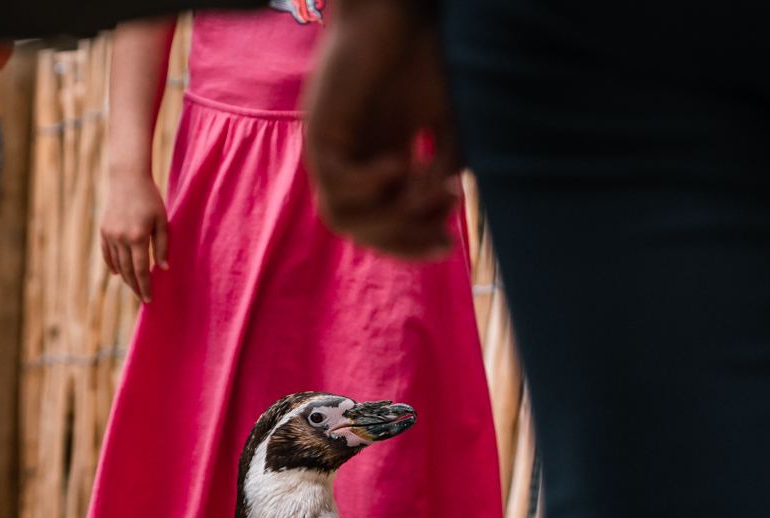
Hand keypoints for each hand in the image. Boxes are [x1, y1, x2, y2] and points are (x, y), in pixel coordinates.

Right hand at [101, 166, 169, 302]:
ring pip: (117, 264)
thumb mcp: (162, 220)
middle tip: (143, 299)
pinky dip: (113, 265)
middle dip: (136, 287)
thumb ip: (162, 246)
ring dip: (126, 278)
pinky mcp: (103, 230)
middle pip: (128, 271)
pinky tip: (119, 274)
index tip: (149, 299)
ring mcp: (110, 235)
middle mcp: (121, 238)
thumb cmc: (150, 198)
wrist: (127, 178)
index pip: (142, 270)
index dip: (146, 287)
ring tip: (134, 287)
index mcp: (138, 237)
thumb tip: (164, 269)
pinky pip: (107, 254)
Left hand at [303, 0, 460, 258]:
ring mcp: (331, 148)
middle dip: (404, 240)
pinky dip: (367, 184)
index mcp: (379, 163)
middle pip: (362, 229)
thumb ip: (446, 165)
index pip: (383, 223)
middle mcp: (350, 162)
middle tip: (444, 236)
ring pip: (341, 217)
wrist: (402, 10)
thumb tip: (433, 203)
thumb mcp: (451, 122)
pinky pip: (333, 181)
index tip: (450, 242)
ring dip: (386, 220)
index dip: (413, 241)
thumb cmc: (429, 57)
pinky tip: (399, 163)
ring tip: (425, 197)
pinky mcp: (318, 130)